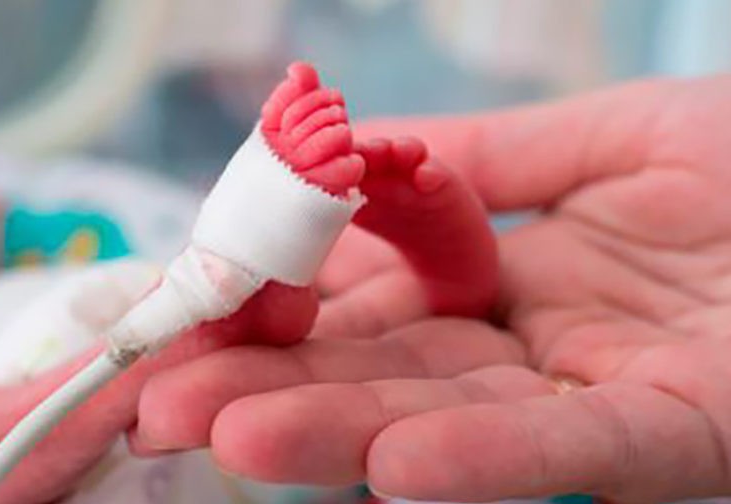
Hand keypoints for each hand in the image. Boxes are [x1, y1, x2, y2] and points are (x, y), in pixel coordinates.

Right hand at [134, 75, 730, 501]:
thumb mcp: (614, 137)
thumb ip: (482, 158)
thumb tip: (353, 153)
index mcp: (503, 277)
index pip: (349, 296)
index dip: (254, 305)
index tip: (167, 313)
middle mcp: (526, 349)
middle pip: (366, 370)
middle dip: (251, 385)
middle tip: (139, 402)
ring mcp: (597, 395)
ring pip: (441, 417)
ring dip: (329, 430)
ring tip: (220, 432)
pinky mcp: (690, 437)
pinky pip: (575, 450)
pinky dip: (484, 461)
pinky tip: (392, 468)